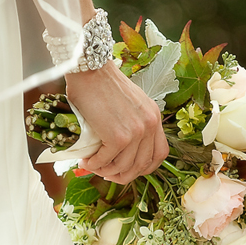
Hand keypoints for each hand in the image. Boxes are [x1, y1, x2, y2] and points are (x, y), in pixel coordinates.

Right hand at [65, 60, 168, 184]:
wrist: (91, 69)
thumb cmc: (102, 83)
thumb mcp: (129, 103)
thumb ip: (130, 122)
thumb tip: (118, 148)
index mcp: (154, 117)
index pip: (159, 154)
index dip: (143, 167)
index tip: (128, 169)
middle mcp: (149, 125)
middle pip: (142, 165)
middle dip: (123, 175)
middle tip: (106, 173)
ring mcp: (136, 132)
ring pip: (124, 167)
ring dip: (106, 171)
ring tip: (93, 165)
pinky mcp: (118, 137)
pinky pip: (106, 161)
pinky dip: (94, 164)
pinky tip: (86, 160)